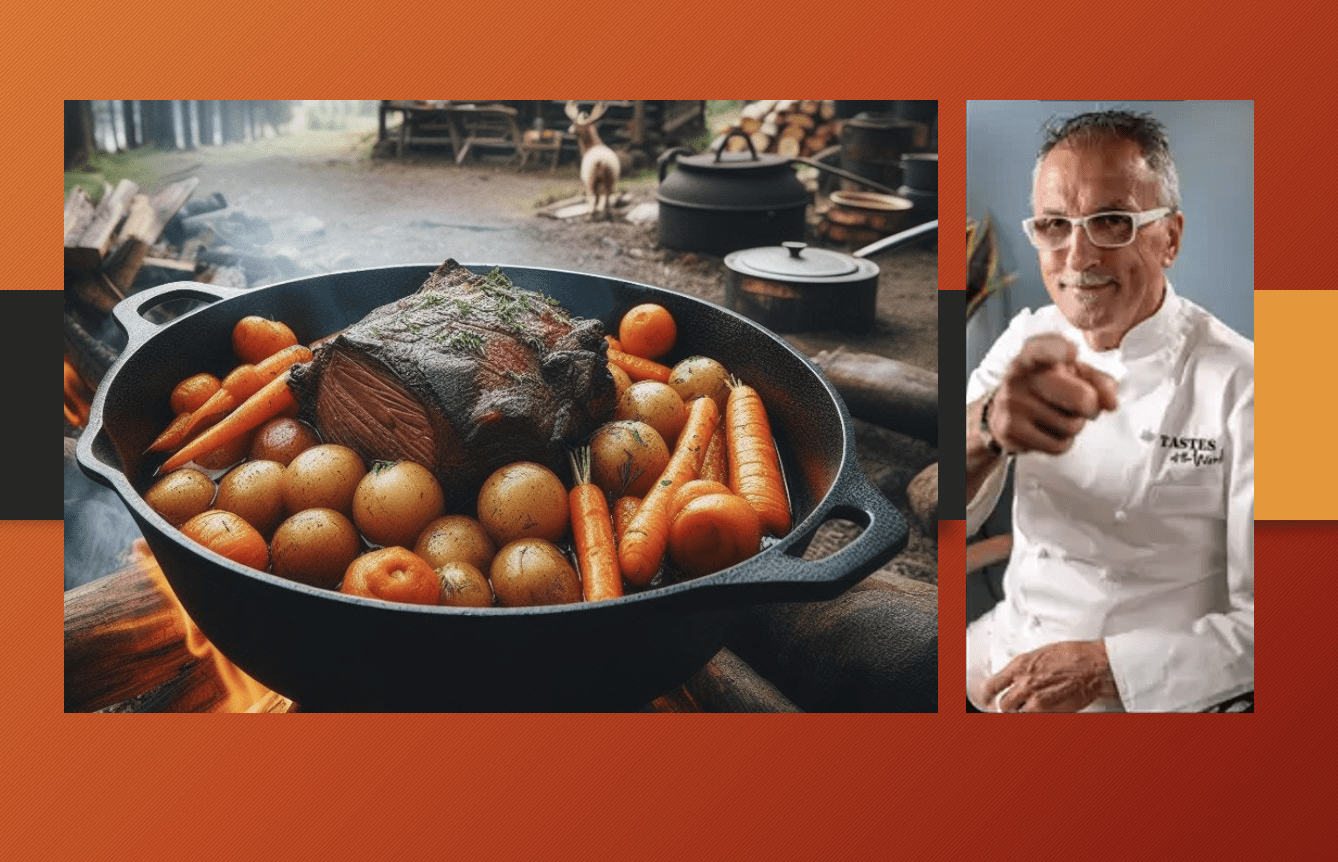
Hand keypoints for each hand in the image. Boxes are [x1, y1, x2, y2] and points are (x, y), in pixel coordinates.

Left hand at [981, 640, 1118, 712]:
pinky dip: (1037, 716)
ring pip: (1018, 713)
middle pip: (1004, 703)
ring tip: (1033, 708)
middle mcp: (1024, 681)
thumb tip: (1018, 675)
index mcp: (1020, 665)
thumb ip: (1026, 667)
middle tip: (1015, 706)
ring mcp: (1036, 697)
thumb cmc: (1074, 655)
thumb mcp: (1042, 653)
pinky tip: (1045, 711)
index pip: (992, 684)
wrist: (1094, 664)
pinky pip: (1034, 717)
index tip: (987, 699)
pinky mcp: (1049, 709)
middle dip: (1009, 706)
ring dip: (1023, 712)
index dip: (987, 695)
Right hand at [986, 334, 1118, 455]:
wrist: (1003, 412)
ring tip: (1057, 417)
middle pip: (1080, 399)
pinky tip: (1047, 432)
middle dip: (1092, 408)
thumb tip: (1111, 403)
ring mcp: (1012, 402)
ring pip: (1071, 425)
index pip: (1043, 348)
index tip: (1072, 353)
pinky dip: (1062, 442)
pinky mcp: (1009, 429)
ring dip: (1074, 426)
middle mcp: (1019, 375)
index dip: (1059, 350)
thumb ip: (1099, 382)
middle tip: (1087, 407)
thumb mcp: (1072, 375)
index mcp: (1033, 354)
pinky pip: (1058, 444)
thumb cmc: (1046, 388)